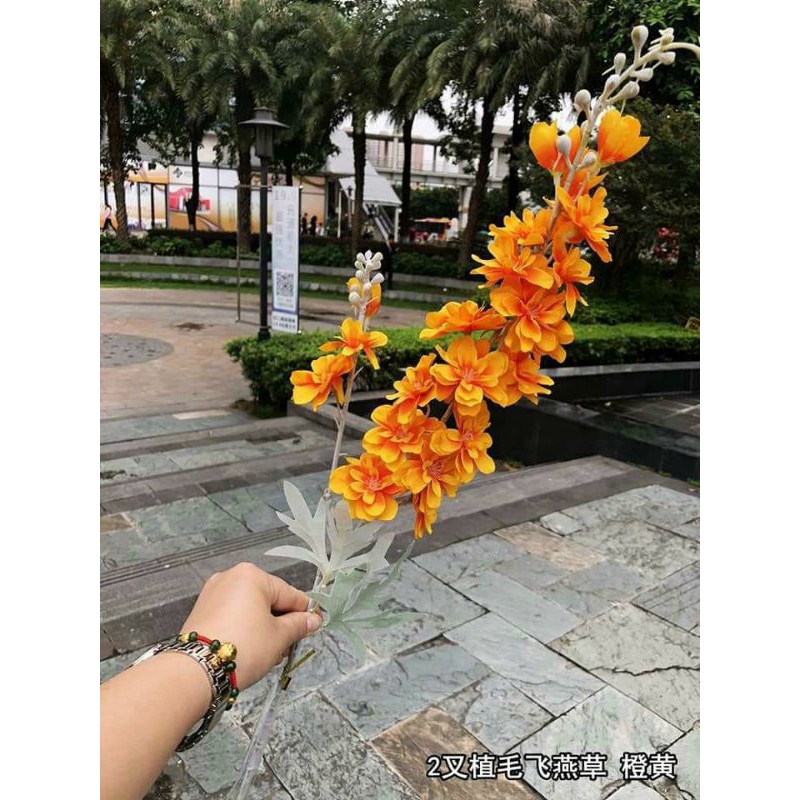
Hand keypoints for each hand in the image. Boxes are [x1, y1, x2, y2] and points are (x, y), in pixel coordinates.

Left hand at [180, 563, 320, 689]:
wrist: (194, 671)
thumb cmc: (244, 647)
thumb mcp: (279, 637)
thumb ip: (299, 625)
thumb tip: (314, 619)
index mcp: (252, 575)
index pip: (289, 594)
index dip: (303, 613)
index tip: (313, 628)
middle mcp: (231, 577)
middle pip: (268, 600)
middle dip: (280, 624)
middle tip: (287, 648)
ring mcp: (213, 593)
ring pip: (249, 609)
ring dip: (263, 628)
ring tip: (268, 654)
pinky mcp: (201, 611)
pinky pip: (232, 615)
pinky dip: (244, 629)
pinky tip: (248, 650)